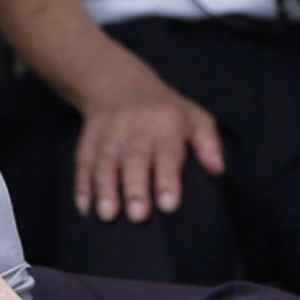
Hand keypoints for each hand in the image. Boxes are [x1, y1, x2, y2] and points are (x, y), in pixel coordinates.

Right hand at [73, 77, 223, 221]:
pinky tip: (85, 208)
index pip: (168, 153)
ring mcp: (109, 134)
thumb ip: (208, 144)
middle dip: (135, 189)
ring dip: (105, 190)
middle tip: (138, 216)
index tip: (169, 205)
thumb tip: (218, 170)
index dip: (168, 180)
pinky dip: (82, 186)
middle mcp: (135, 129)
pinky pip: (83, 163)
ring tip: (108, 215)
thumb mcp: (194, 116)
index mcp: (166, 125)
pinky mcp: (88, 140)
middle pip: (134, 160)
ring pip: (106, 163)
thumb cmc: (165, 110)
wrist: (118, 83)